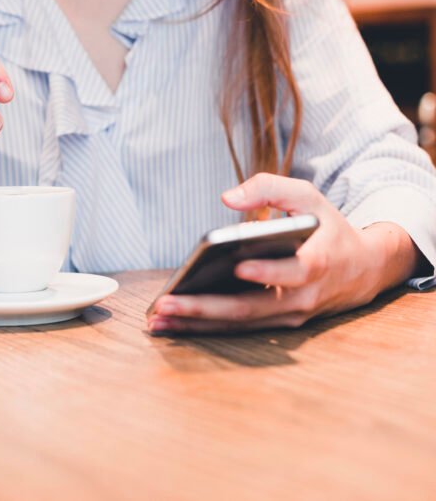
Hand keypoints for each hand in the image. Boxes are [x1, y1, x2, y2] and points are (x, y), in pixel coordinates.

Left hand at [147, 173, 418, 333]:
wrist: (362, 269)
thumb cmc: (326, 228)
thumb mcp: (307, 196)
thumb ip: (270, 189)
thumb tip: (228, 198)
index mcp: (317, 262)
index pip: (294, 271)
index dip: (267, 271)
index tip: (238, 266)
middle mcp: (302, 297)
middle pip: (251, 307)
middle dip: (205, 307)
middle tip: (167, 303)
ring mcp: (289, 316)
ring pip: (240, 324)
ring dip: (196, 324)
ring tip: (157, 318)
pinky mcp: (276, 325)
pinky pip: (237, 329)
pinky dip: (203, 328)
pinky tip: (171, 323)